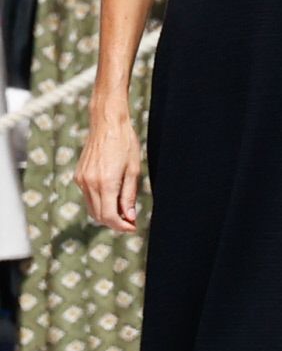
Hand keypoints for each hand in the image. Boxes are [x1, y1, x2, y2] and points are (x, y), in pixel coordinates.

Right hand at [75, 108, 141, 232]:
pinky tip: (112, 196)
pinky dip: (99, 202)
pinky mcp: (78, 176)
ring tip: (123, 209)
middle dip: (115, 222)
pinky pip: (88, 197)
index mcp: (105, 183)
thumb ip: (129, 195)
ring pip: (92, 208)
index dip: (122, 226)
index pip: (110, 217)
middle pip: (99, 216)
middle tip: (130, 220)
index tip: (133, 227)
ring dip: (106, 214)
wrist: (107, 123)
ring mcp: (81, 180)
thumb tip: (130, 216)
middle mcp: (89, 183)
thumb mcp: (133, 170)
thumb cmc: (125, 143)